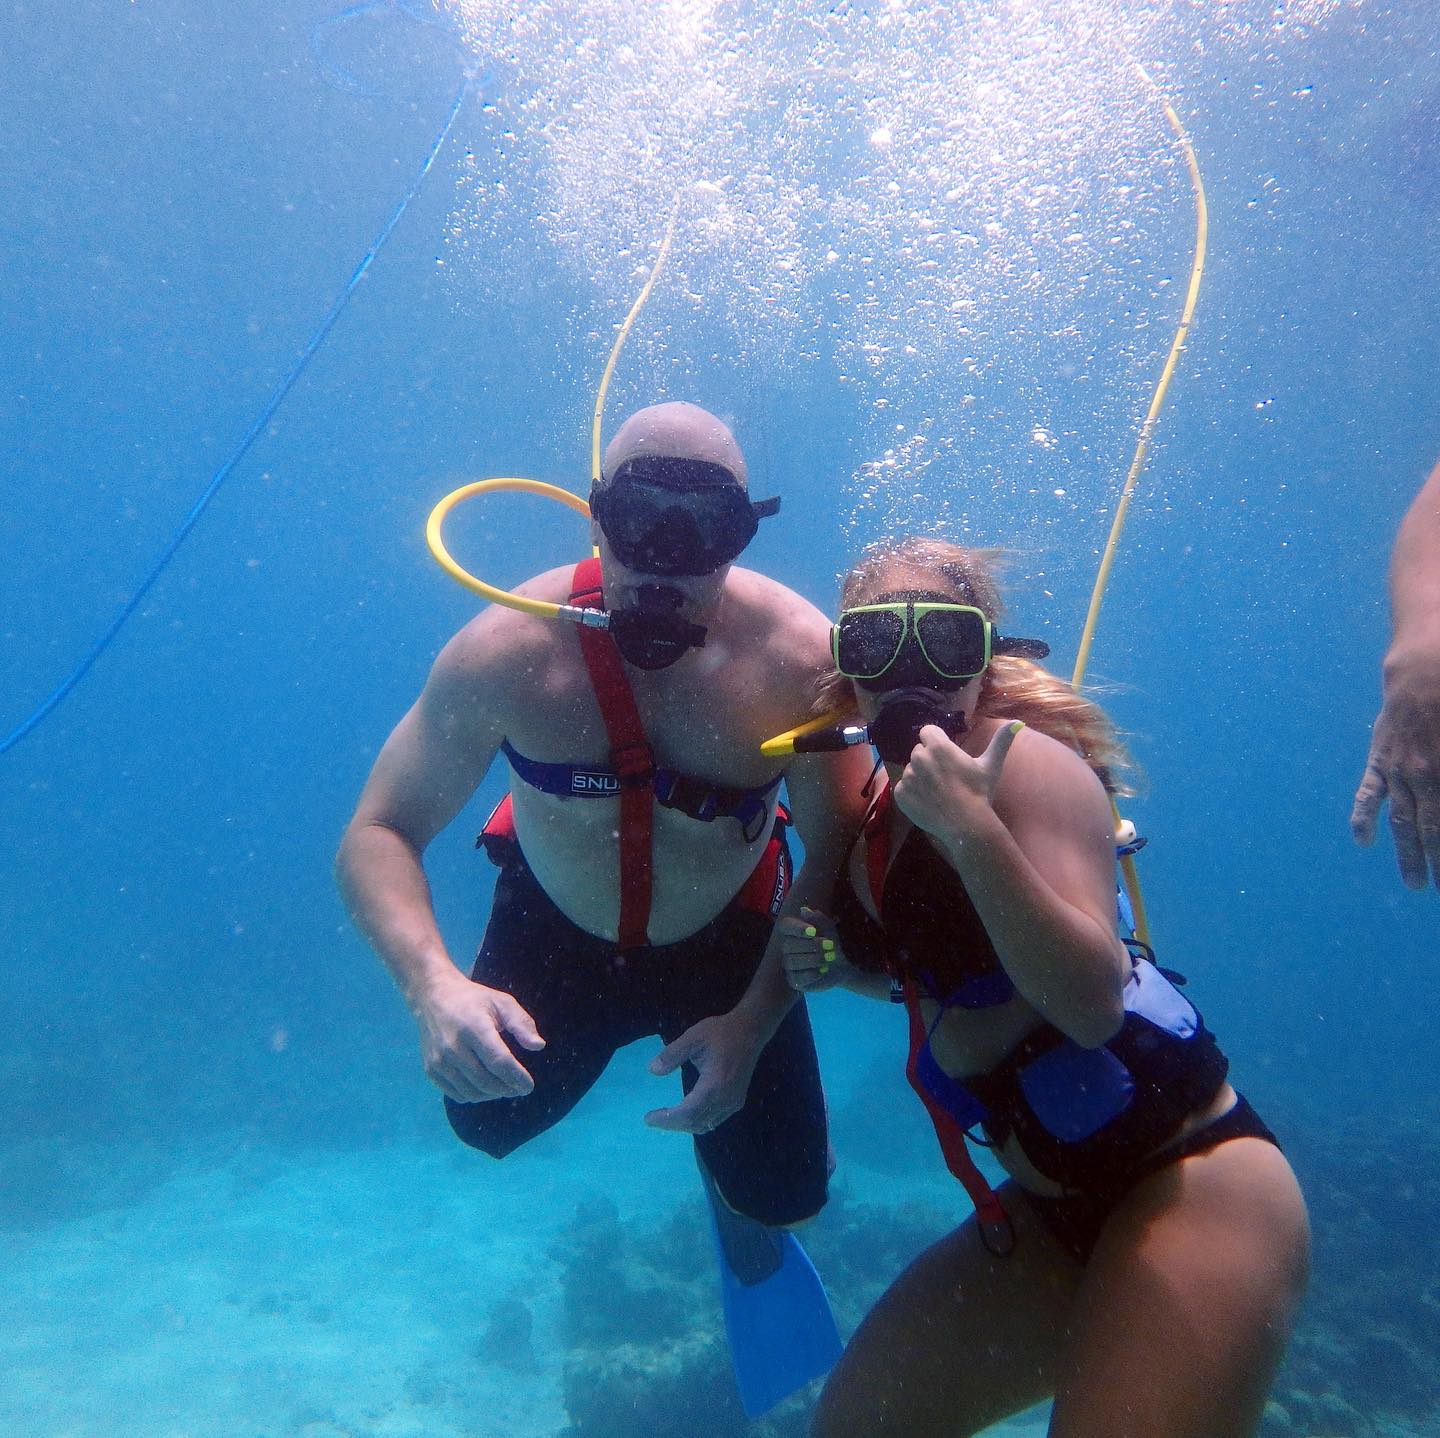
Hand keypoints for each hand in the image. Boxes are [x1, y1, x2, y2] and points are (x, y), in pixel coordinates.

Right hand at [414, 972, 545, 1102]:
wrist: (433, 997)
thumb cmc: (473, 1000)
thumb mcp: (501, 1002)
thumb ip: (521, 1023)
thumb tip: (539, 1046)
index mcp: (474, 1027)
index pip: (499, 1061)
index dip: (516, 1077)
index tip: (528, 1086)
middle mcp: (453, 1047)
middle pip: (486, 1081)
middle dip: (507, 1088)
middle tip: (518, 1087)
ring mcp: (439, 1061)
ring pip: (472, 1092)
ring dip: (492, 1094)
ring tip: (504, 1086)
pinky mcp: (431, 1070)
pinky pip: (457, 1094)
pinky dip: (475, 1095)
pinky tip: (484, 1086)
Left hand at [644, 1011, 761, 1134]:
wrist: (750, 1031)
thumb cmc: (721, 1033)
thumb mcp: (693, 1038)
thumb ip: (672, 1055)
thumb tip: (652, 1070)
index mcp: (714, 1085)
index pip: (688, 1113)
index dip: (667, 1119)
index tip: (649, 1118)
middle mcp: (725, 1099)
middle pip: (696, 1123)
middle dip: (672, 1124)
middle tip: (653, 1119)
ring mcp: (733, 1102)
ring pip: (706, 1124)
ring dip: (685, 1125)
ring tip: (666, 1117)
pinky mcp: (737, 1101)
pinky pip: (715, 1119)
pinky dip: (698, 1121)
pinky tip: (686, 1112)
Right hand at [777, 904, 847, 992]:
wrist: (841, 965)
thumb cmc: (832, 943)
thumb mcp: (830, 929)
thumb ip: (818, 919)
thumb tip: (804, 910)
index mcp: (792, 931)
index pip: (785, 926)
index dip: (796, 928)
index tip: (812, 931)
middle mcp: (786, 947)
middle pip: (788, 945)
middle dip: (811, 945)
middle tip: (830, 945)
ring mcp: (789, 965)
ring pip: (792, 962)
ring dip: (813, 959)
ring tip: (830, 958)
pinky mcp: (794, 980)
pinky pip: (797, 978)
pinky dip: (812, 974)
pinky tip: (823, 970)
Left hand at [892, 720, 1023, 838]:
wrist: (966, 825)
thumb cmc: (979, 793)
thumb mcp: (991, 765)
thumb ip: (1001, 741)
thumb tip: (1018, 721)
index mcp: (938, 746)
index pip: (927, 731)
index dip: (937, 741)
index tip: (946, 756)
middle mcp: (919, 758)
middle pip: (919, 751)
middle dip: (929, 760)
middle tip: (945, 777)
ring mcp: (908, 776)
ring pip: (911, 770)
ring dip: (921, 777)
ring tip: (938, 791)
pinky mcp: (900, 794)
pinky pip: (904, 787)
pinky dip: (912, 794)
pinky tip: (929, 802)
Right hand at [1352, 649, 1439, 888]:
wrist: (1425, 671)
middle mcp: (1423, 779)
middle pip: (1431, 833)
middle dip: (1438, 865)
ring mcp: (1397, 772)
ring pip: (1402, 822)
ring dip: (1408, 855)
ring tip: (1415, 884)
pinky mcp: (1380, 761)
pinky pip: (1368, 795)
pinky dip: (1363, 818)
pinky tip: (1364, 842)